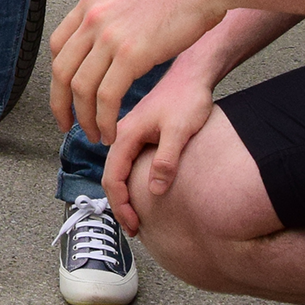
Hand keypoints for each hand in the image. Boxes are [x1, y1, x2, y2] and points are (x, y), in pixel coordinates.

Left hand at [49, 0, 229, 144]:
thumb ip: (115, 13)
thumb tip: (115, 32)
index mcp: (91, 1)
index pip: (57, 46)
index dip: (59, 78)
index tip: (65, 97)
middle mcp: (93, 17)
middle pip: (61, 71)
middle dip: (61, 106)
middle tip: (69, 126)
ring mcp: (110, 35)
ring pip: (81, 89)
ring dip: (85, 119)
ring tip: (98, 136)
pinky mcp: (131, 54)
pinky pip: (107, 98)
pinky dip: (105, 121)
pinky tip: (113, 132)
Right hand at [101, 62, 216, 233]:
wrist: (193, 76)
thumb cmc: (187, 98)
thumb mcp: (180, 130)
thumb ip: (167, 160)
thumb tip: (156, 190)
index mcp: (126, 134)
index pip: (112, 178)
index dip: (121, 206)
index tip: (135, 224)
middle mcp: (122, 134)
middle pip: (111, 177)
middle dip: (120, 206)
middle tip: (135, 228)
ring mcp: (129, 135)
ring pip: (118, 171)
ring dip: (123, 196)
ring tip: (137, 217)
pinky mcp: (140, 136)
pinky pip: (126, 164)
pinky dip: (129, 183)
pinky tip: (142, 194)